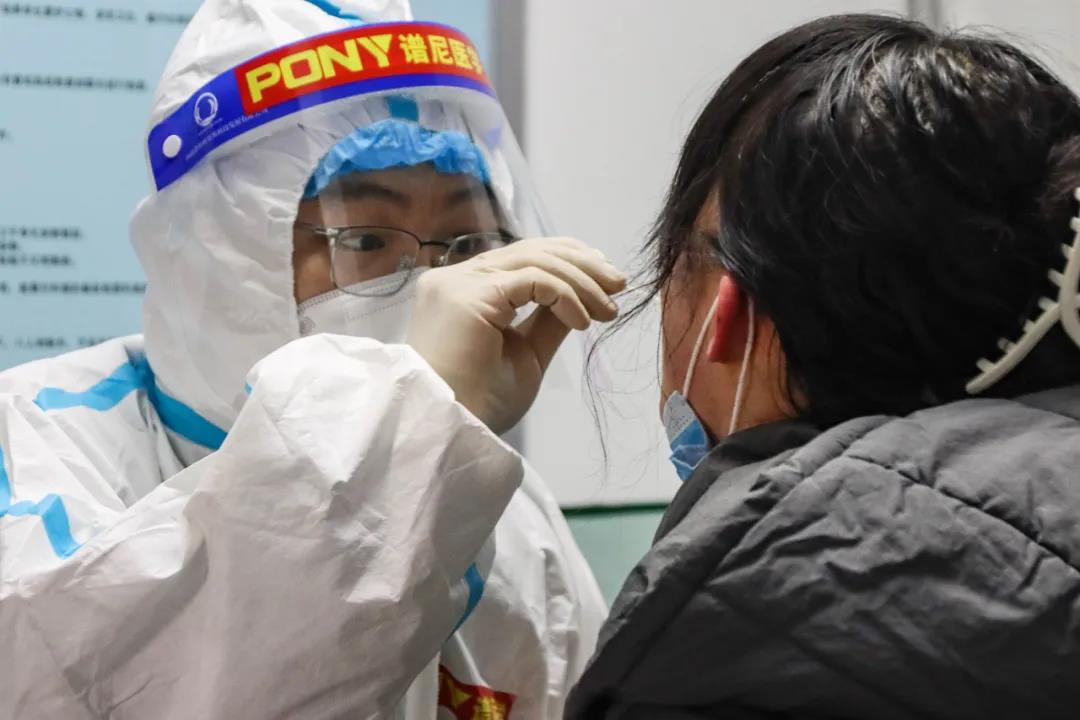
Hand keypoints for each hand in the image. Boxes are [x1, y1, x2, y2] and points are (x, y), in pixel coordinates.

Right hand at [405, 237, 626, 433]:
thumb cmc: (480, 403)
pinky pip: (532, 279)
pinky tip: (583, 321)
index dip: (568, 260)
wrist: (451, 431)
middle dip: (582, 264)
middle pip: (531, 250)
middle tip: (619, 285)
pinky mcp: (469, 294)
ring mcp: (459, 282)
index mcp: (466, 290)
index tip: (606, 281)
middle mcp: (457, 278)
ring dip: (581, 282)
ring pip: (534, 260)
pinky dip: (565, 296)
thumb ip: (548, 320)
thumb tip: (583, 296)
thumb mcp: (526, 353)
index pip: (521, 257)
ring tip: (608, 310)